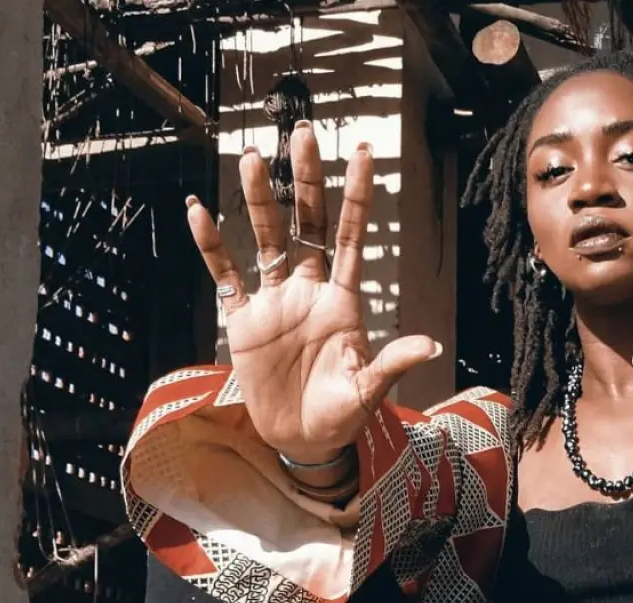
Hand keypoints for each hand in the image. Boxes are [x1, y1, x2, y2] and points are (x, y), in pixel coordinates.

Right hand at [187, 122, 439, 462]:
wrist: (302, 440)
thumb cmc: (342, 414)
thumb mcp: (369, 389)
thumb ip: (393, 362)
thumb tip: (433, 344)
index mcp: (344, 299)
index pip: (352, 235)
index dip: (357, 195)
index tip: (361, 152)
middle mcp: (310, 289)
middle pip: (307, 223)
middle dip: (305, 180)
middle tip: (302, 133)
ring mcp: (275, 301)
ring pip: (265, 239)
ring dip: (257, 200)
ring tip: (249, 157)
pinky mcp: (244, 320)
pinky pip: (226, 275)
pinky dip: (211, 245)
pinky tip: (199, 212)